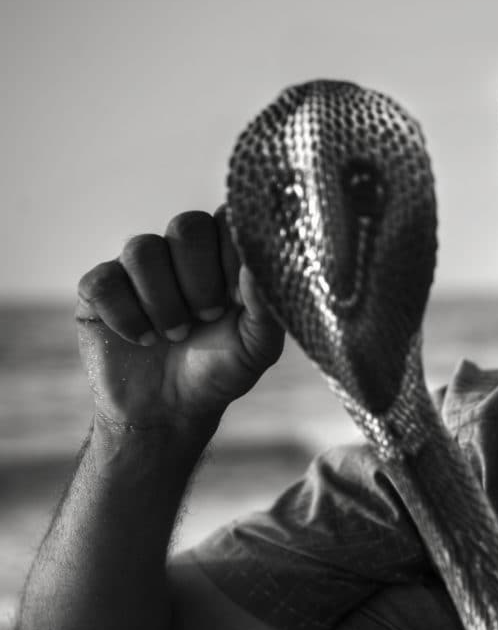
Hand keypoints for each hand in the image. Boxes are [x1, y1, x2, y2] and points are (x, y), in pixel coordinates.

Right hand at [76, 207, 284, 431]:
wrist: (171, 409)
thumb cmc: (220, 370)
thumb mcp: (258, 346)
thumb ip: (266, 304)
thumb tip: (256, 265)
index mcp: (223, 256)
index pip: (228, 219)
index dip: (232, 254)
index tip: (237, 297)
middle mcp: (180, 253)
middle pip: (186, 226)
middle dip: (200, 279)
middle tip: (207, 317)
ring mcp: (137, 267)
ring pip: (143, 250)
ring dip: (163, 303)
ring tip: (175, 335)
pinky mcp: (100, 288)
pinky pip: (105, 281)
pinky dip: (127, 317)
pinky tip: (142, 340)